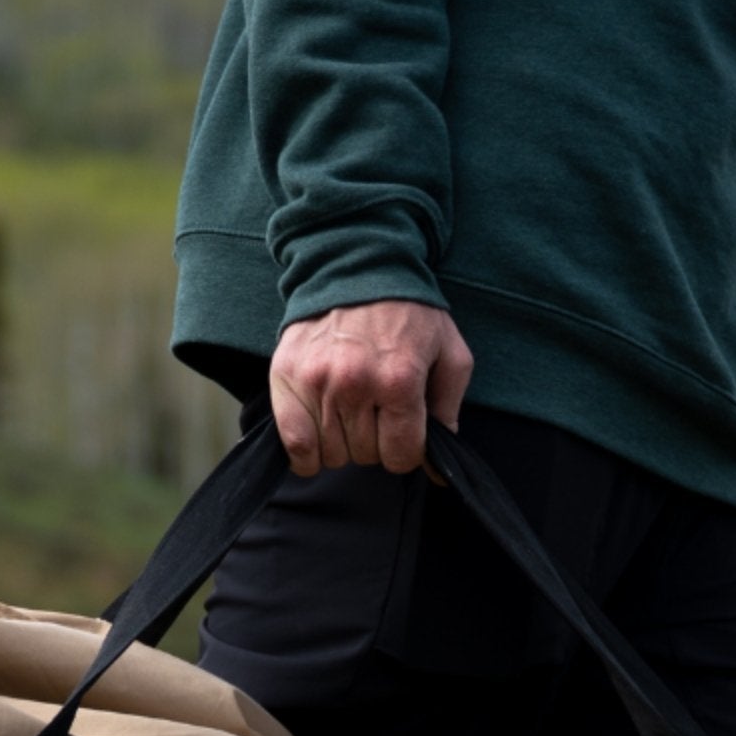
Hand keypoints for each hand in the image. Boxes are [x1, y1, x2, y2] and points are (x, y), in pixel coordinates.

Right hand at [268, 300, 473, 476]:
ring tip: (349, 406)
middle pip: (367, 456)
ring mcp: (316, 381)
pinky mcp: (286, 378)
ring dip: (344, 442)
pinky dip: (309, 453)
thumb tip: (440, 470)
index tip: (403, 425)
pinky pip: (296, 447)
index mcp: (399, 380)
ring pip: (334, 455)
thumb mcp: (448, 352)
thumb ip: (449, 411)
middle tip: (375, 406)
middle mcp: (355, 383)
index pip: (401, 456)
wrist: (355, 264)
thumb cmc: (408, 312)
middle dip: (376, 440)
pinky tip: (321, 432)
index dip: (406, 447)